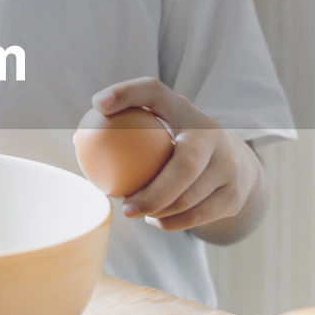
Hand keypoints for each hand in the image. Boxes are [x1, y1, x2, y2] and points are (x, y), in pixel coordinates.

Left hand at [91, 77, 262, 233]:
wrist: (236, 168)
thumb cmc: (176, 147)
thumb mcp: (159, 131)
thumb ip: (125, 130)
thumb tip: (78, 140)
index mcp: (184, 111)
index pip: (154, 92)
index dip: (127, 93)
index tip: (98, 105)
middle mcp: (212, 134)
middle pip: (184, 165)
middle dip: (153, 192)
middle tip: (124, 207)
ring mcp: (229, 165)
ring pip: (190, 197)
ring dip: (159, 210)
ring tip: (136, 211)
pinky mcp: (234, 194)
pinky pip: (198, 215)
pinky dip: (173, 222)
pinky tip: (156, 220)